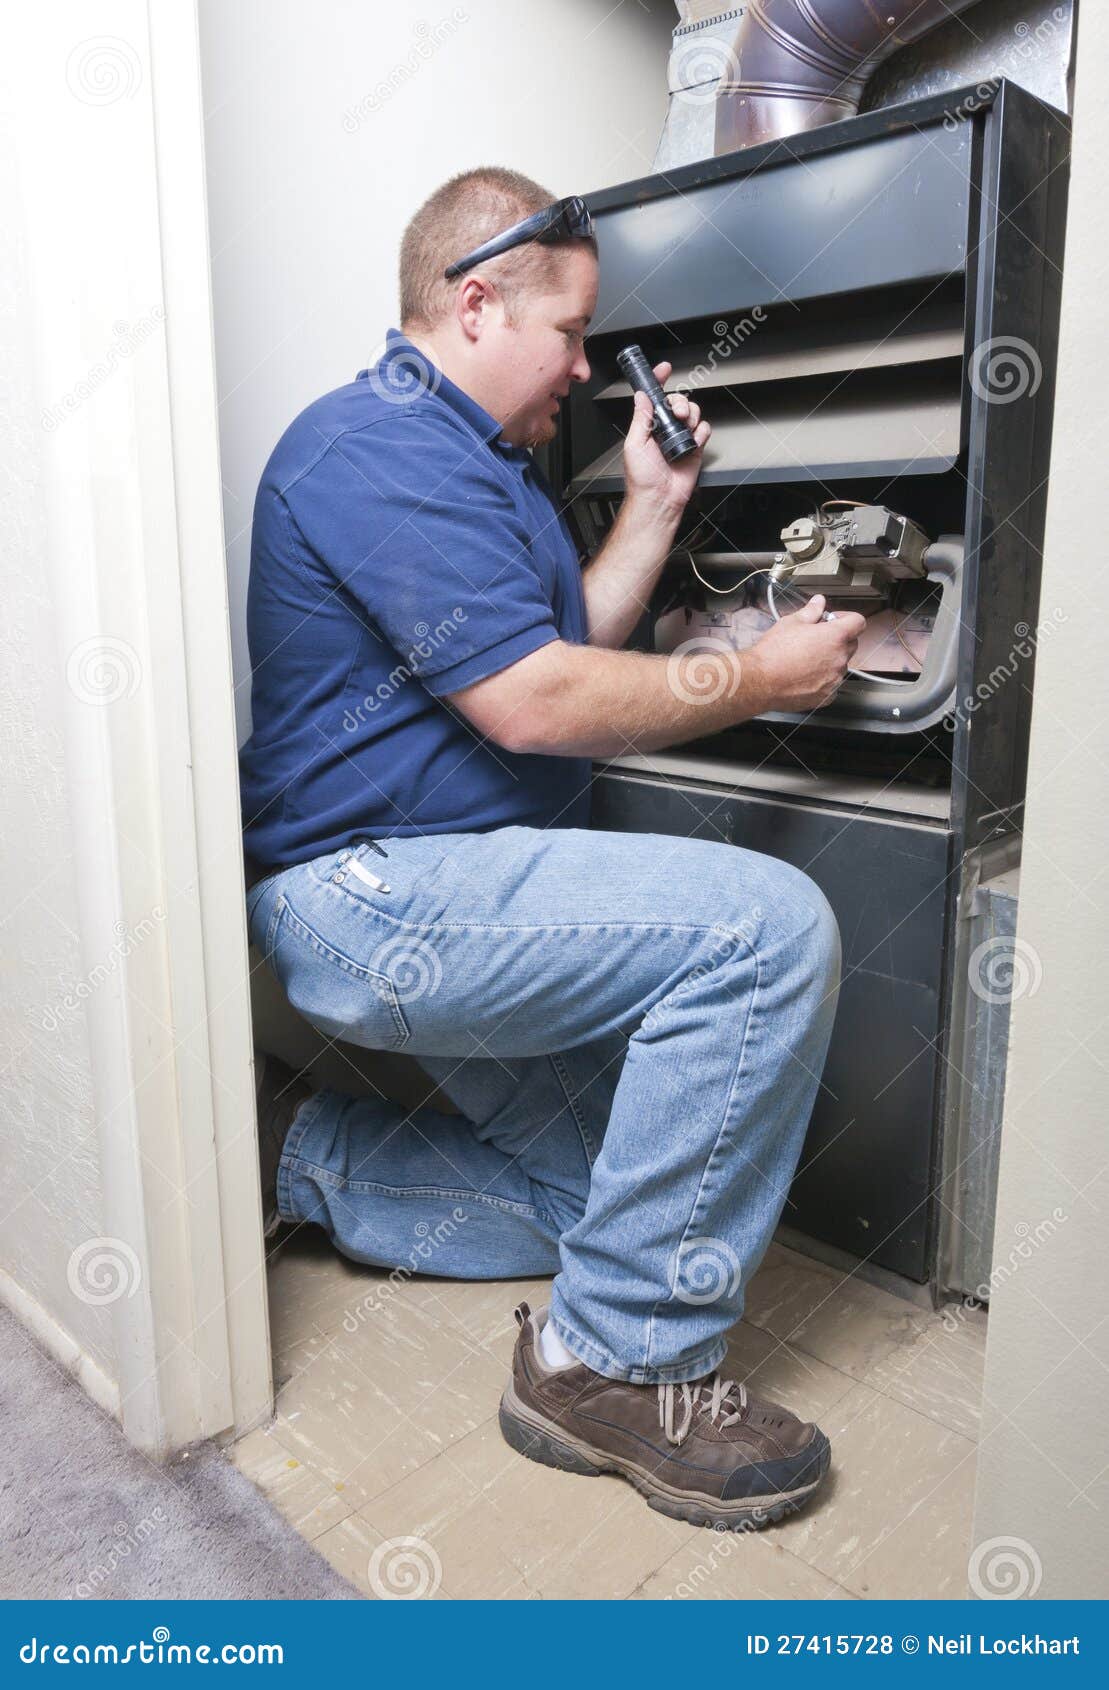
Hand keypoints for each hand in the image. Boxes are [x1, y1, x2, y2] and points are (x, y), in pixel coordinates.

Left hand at [622, 361, 710, 518]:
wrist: (659, 499)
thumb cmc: (642, 479)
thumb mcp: (634, 444)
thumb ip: (640, 418)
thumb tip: (641, 397)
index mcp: (648, 426)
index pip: (655, 398)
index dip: (659, 382)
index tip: (664, 370)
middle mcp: (665, 430)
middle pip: (678, 402)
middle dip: (680, 401)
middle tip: (677, 411)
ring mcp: (680, 438)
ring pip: (693, 413)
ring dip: (691, 414)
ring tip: (684, 425)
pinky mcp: (694, 448)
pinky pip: (704, 430)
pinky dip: (701, 431)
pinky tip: (693, 439)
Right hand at [747, 595, 867, 712]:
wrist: (760, 681)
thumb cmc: (773, 653)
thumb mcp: (791, 623)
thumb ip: (811, 611)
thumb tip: (818, 602)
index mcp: (835, 637)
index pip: (858, 622)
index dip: (848, 619)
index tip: (835, 621)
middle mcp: (839, 658)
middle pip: (851, 644)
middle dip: (838, 639)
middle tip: (816, 639)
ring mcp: (834, 679)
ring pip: (840, 665)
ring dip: (829, 660)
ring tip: (806, 659)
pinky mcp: (826, 696)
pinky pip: (832, 685)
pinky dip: (823, 680)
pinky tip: (806, 676)